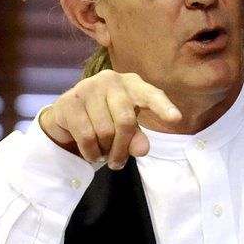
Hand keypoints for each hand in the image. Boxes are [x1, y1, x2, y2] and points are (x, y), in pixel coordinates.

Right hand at [39, 70, 181, 169]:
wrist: (68, 115)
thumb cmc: (105, 119)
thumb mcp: (126, 129)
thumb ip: (136, 138)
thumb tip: (142, 149)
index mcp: (133, 84)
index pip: (151, 95)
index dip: (163, 107)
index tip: (176, 118)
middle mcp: (111, 80)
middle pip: (125, 121)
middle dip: (122, 148)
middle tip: (118, 163)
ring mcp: (88, 87)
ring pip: (104, 131)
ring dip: (104, 151)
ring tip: (102, 151)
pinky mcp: (70, 101)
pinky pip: (86, 136)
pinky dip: (90, 152)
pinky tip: (90, 151)